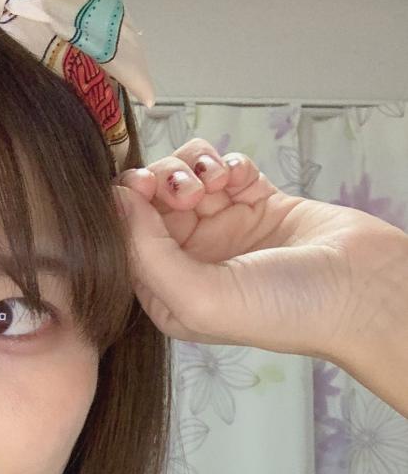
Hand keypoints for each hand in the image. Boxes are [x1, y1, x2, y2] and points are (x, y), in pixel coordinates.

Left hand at [112, 142, 407, 381]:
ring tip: (217, 182)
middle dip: (163, 182)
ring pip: (184, 176)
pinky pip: (225, 167)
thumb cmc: (283, 310)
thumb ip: (146, 253)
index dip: (127, 208)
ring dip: (193, 167)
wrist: (359, 289)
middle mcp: (191, 262)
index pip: (125, 241)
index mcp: (169, 295)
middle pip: (150, 202)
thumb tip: (114, 201)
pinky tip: (241, 179)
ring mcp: (224, 230)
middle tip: (189, 189)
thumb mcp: (199, 296)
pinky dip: (228, 163)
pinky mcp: (256, 202)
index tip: (144, 189)